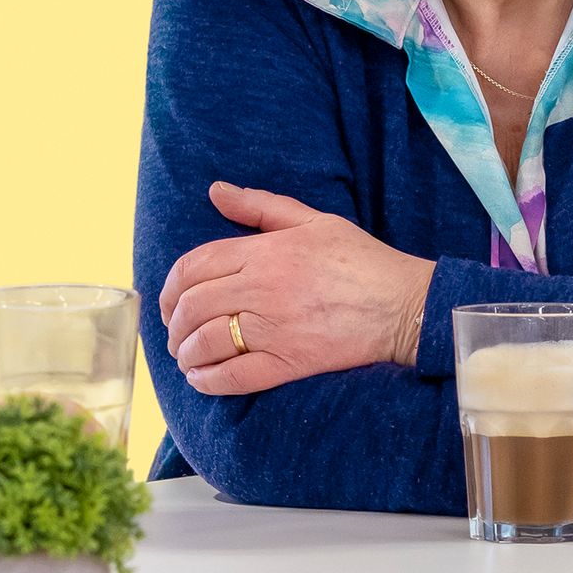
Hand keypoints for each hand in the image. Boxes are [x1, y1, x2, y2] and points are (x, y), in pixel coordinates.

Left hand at [162, 182, 437, 395]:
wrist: (404, 304)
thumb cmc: (361, 260)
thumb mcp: (312, 220)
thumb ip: (259, 206)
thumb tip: (216, 191)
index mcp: (264, 252)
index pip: (194, 267)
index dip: (169, 287)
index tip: (168, 302)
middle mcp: (262, 289)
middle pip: (192, 306)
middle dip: (173, 324)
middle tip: (174, 334)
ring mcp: (274, 329)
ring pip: (206, 342)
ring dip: (186, 353)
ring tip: (186, 358)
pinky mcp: (290, 363)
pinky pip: (234, 377)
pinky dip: (208, 381)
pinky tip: (201, 379)